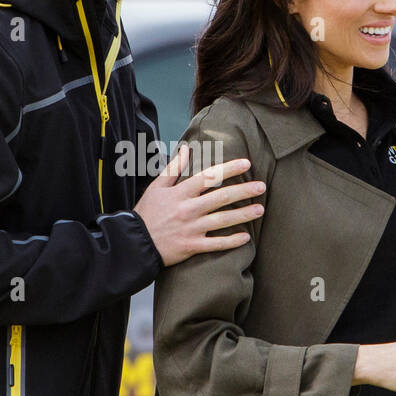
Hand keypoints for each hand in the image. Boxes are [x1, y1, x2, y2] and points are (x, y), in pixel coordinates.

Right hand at [134, 141, 265, 267]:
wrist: (134, 243)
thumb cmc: (147, 213)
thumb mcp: (156, 187)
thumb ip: (173, 169)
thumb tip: (185, 149)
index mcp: (180, 193)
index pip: (208, 177)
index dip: (229, 169)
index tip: (246, 164)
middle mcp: (188, 209)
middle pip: (221, 197)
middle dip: (244, 191)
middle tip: (262, 186)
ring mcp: (191, 229)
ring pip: (222, 220)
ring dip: (243, 215)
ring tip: (260, 209)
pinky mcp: (191, 246)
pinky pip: (215, 244)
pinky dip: (231, 241)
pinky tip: (246, 237)